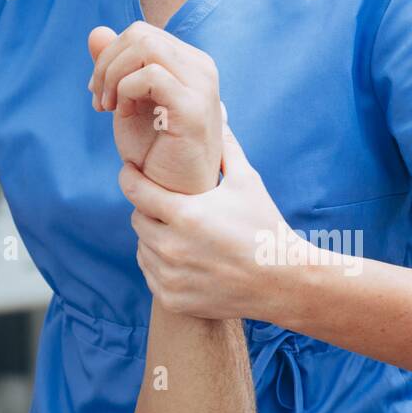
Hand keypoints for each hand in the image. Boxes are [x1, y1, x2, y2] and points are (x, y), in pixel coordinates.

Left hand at [88, 23, 222, 195]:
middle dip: (106, 65)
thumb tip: (96, 32)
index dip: (109, 57)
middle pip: (140, 34)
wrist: (173, 195)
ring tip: (108, 108)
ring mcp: (201, 85)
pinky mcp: (193, 108)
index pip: (140, 34)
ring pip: (145, 46)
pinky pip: (151, 76)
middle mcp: (200, 67)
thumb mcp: (125, 104)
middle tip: (99, 101)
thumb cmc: (155, 155)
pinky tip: (123, 115)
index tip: (99, 94)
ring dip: (113, 76)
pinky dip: (126, 91)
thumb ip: (113, 68)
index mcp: (188, 63)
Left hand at [119, 122, 304, 320]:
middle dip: (150, 210)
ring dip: (154, 237)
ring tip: (179, 232)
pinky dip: (160, 264)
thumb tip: (218, 113)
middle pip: (138, 219)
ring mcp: (169, 276)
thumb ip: (225, 149)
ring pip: (142, 247)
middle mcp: (171, 247)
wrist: (282, 281)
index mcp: (185, 215)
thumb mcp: (247, 183)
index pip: (136, 191)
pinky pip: (150, 273)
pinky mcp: (171, 298)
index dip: (130, 177)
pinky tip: (182, 256)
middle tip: (168, 206)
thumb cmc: (265, 227)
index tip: (129, 171)